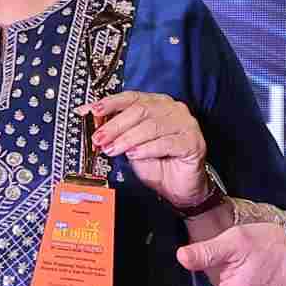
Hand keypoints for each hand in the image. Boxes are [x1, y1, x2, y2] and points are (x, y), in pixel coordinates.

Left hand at [86, 91, 216, 215]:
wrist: (179, 188)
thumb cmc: (157, 164)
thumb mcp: (130, 147)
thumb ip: (117, 134)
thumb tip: (95, 126)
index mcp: (156, 104)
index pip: (131, 97)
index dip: (110, 103)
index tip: (93, 111)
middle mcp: (172, 109)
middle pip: (140, 110)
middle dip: (115, 125)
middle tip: (100, 138)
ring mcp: (185, 124)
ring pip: (152, 126)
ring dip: (128, 138)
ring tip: (113, 149)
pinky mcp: (193, 141)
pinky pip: (166, 142)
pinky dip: (147, 148)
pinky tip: (134, 154)